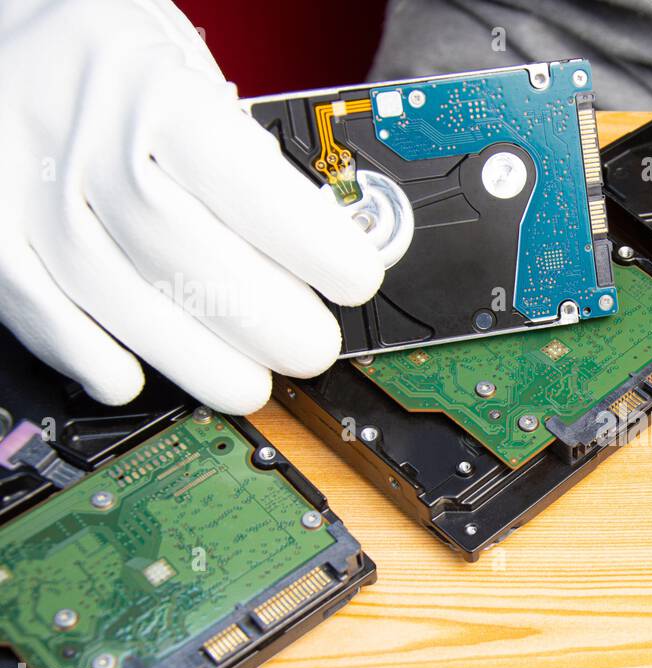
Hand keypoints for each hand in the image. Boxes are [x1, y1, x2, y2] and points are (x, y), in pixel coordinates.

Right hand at [0, 0, 383, 412]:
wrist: (1, 27)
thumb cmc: (120, 66)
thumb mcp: (196, 76)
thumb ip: (252, 155)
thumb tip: (339, 240)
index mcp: (156, 88)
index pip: (240, 174)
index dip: (307, 241)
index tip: (356, 280)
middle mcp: (85, 132)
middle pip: (175, 242)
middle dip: (258, 315)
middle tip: (310, 349)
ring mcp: (27, 179)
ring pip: (106, 286)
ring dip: (189, 354)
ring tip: (248, 386)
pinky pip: (30, 299)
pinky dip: (83, 350)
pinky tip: (131, 379)